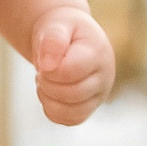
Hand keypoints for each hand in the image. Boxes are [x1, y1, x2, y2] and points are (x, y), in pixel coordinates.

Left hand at [31, 5, 114, 124]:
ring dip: (48, 99)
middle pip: (72, 95)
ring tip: (45, 81)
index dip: (49, 70)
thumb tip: (48, 65)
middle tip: (41, 71)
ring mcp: (99, 95)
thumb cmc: (62, 29)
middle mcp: (105, 76)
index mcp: (98, 52)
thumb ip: (53, 39)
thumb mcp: (56, 25)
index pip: (70, 72)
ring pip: (72, 113)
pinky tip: (49, 93)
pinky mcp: (89, 108)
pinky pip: (69, 121)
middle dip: (47, 84)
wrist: (68, 37)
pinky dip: (52, 111)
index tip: (43, 60)